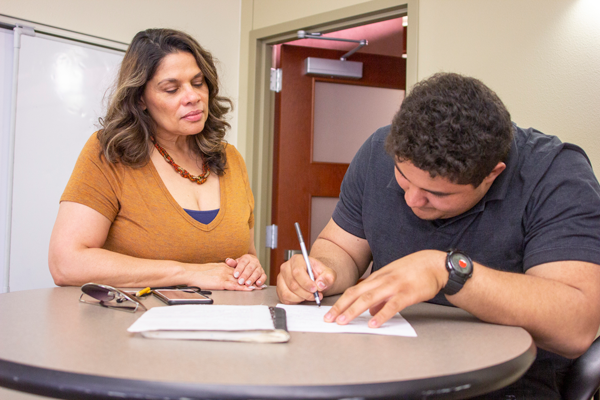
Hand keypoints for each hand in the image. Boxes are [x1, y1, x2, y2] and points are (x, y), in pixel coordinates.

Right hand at [189, 262, 256, 290]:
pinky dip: (242, 287)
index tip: (253, 275)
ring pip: (240, 280)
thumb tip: (222, 275)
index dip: (247, 273)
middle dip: (251, 279)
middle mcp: (225, 270)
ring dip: (250, 284)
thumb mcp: (211, 269)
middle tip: (260, 282)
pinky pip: (234, 285)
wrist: (190, 272)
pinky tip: (248, 289)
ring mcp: (224, 275)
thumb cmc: (197, 272)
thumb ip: (219, 271)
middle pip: (242, 275)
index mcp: (223, 266)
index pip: (238, 270)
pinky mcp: (220, 282)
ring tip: (258, 287)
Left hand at [225, 254, 266, 287]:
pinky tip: (257, 284)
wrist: (250, 263)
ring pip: (257, 273)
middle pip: (250, 268)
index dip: (239, 269)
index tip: (235, 275)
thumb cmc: (242, 264)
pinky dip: (261, 280)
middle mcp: (254, 262)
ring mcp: (259, 267)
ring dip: (252, 279)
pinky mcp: (263, 273)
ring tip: (247, 284)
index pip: (243, 263)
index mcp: (247, 258)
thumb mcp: (237, 262)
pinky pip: (264, 276)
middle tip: (240, 282)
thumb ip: (232, 263)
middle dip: (245, 275)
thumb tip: (227, 261)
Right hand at [277, 254, 336, 303]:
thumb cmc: (319, 274)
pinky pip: (285, 299)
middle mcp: (286, 268)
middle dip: (306, 293)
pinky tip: (302, 297)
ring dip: (301, 298)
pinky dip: (295, 301)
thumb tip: (320, 284)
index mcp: (297, 260)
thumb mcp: (328, 273)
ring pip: (287, 293)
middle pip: (293, 284)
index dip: (306, 283)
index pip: (297, 272)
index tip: (314, 289)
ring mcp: (281, 278)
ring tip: (309, 296)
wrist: (315, 277)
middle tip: (315, 295)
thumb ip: (328, 277)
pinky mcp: (279, 289)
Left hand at [323, 250, 446, 327]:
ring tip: (343, 322)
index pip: (354, 289)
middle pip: (356, 293)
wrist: (435, 264)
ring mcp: (394, 286)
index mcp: (378, 277)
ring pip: (368, 298)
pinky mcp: (407, 294)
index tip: (330, 312)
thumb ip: (381, 295)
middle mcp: (382, 280)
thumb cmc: (415, 271)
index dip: (340, 301)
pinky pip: (391, 306)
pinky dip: (381, 315)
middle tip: (329, 319)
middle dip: (340, 307)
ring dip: (353, 311)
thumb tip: (371, 312)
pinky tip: (373, 324)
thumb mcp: (393, 279)